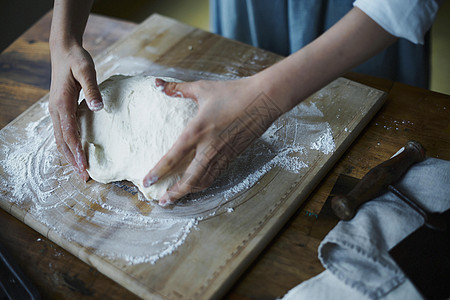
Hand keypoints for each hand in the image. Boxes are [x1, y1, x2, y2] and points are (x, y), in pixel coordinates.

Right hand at [48, 43, 102, 180]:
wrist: (64, 51)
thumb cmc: (77, 60)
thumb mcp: (86, 70)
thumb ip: (92, 89)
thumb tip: (98, 108)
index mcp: (62, 103)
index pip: (69, 132)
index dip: (77, 151)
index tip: (84, 166)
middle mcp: (56, 110)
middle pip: (62, 142)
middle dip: (73, 161)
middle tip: (84, 178)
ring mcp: (56, 111)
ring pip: (61, 139)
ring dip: (70, 156)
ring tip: (80, 172)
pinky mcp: (60, 110)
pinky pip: (63, 133)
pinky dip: (69, 146)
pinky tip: (77, 153)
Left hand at [143, 77, 282, 205]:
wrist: (264, 99)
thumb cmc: (233, 92)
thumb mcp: (203, 88)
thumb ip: (178, 89)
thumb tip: (157, 84)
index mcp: (196, 131)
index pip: (172, 157)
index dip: (158, 172)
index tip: (146, 182)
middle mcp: (208, 147)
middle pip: (189, 179)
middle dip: (175, 193)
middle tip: (163, 201)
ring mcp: (222, 154)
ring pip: (204, 181)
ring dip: (189, 192)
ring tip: (177, 196)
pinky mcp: (233, 156)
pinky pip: (216, 175)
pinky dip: (204, 184)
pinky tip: (198, 185)